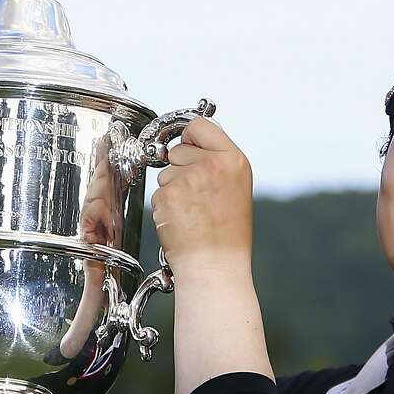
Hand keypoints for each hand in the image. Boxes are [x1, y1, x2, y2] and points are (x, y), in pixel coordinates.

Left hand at [150, 117, 253, 276]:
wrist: (216, 267)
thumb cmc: (227, 236)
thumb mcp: (235, 189)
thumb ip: (217, 163)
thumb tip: (190, 143)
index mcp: (234, 161)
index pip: (200, 125)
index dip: (189, 137)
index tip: (187, 147)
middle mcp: (213, 165)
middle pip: (178, 149)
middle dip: (179, 169)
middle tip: (196, 197)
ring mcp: (189, 179)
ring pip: (165, 173)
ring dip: (172, 190)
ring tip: (192, 213)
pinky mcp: (169, 195)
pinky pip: (158, 193)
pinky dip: (165, 208)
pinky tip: (181, 222)